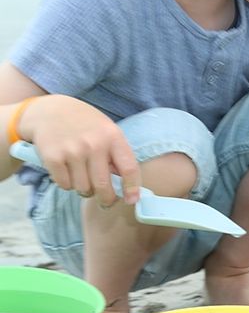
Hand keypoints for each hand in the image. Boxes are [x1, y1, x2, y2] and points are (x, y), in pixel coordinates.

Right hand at [17, 95, 140, 206]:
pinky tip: (68, 172)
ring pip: (83, 188)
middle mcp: (94, 144)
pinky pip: (65, 185)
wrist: (51, 111)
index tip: (131, 200)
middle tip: (106, 201)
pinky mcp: (53, 157)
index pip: (129, 168)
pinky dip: (68, 184)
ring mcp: (73, 151)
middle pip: (103, 186)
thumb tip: (126, 186)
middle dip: (106, 199)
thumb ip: (117, 155)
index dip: (132, 188)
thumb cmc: (86, 125)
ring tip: (84, 178)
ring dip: (85, 189)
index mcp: (113, 137)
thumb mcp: (108, 132)